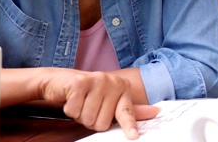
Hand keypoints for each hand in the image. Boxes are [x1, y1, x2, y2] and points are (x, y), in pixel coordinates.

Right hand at [39, 69, 158, 138]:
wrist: (61, 80)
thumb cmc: (89, 94)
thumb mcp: (111, 101)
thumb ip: (130, 109)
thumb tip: (155, 111)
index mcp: (123, 88)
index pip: (127, 112)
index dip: (129, 125)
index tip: (133, 136)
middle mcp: (113, 82)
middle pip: (102, 123)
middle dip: (91, 120)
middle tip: (88, 106)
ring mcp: (97, 80)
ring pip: (88, 118)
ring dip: (80, 115)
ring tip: (80, 102)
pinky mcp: (80, 82)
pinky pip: (74, 111)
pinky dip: (69, 110)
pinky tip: (71, 98)